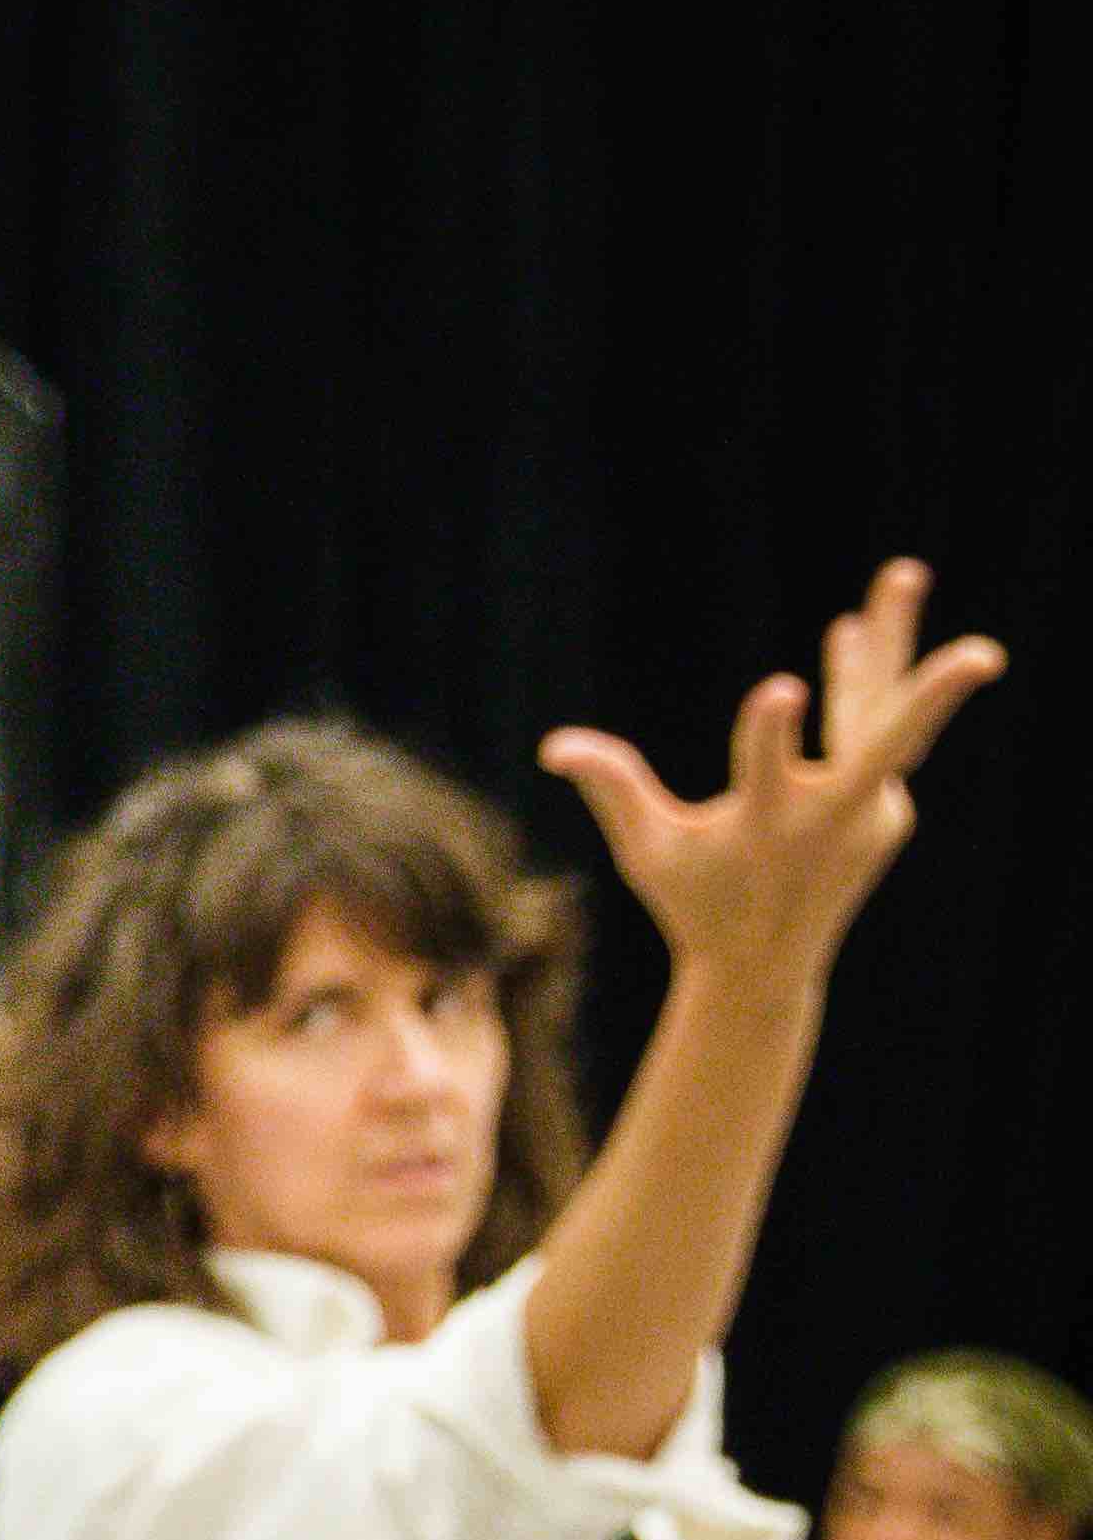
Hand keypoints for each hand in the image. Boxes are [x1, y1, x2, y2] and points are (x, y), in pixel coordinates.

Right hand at [539, 560, 1005, 990]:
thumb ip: (613, 789)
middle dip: (931, 699)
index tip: (781, 687)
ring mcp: (871, 812)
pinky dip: (865, 680)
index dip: (772, 732)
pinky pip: (876, 732)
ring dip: (896, 647)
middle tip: (985, 655)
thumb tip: (554, 746)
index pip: (768, 774)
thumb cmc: (693, 901)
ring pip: (889, 717)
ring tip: (903, 572)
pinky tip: (853, 635)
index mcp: (766, 830)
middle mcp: (830, 819)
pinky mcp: (888, 807)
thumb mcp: (646, 850)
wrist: (764, 966)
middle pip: (888, 749)